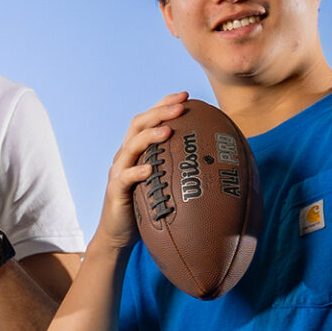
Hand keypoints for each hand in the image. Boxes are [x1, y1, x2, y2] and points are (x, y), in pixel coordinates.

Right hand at [98, 92, 190, 250]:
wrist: (118, 235)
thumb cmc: (145, 210)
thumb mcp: (163, 185)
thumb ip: (178, 170)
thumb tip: (215, 164)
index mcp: (136, 152)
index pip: (147, 120)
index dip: (163, 104)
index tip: (185, 95)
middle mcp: (125, 157)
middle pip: (137, 125)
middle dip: (159, 112)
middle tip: (181, 106)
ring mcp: (118, 172)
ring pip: (130, 146)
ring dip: (150, 136)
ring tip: (169, 130)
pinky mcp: (115, 191)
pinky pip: (124, 178)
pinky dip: (137, 171)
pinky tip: (150, 169)